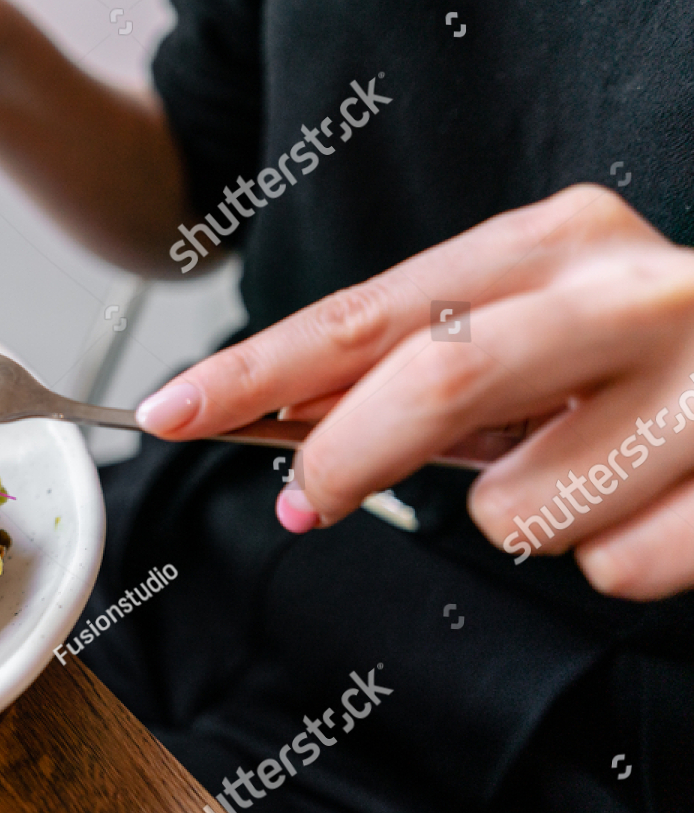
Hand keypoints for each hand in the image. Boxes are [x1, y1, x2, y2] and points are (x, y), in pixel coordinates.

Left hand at [135, 185, 693, 599]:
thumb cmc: (643, 365)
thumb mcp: (528, 333)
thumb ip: (418, 368)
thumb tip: (284, 423)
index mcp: (554, 245)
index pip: (365, 315)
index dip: (255, 371)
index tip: (168, 411)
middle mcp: (629, 295)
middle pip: (432, 381)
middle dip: (346, 458)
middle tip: (310, 498)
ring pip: (516, 510)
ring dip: (524, 517)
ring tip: (592, 471)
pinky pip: (612, 568)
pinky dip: (614, 556)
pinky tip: (658, 502)